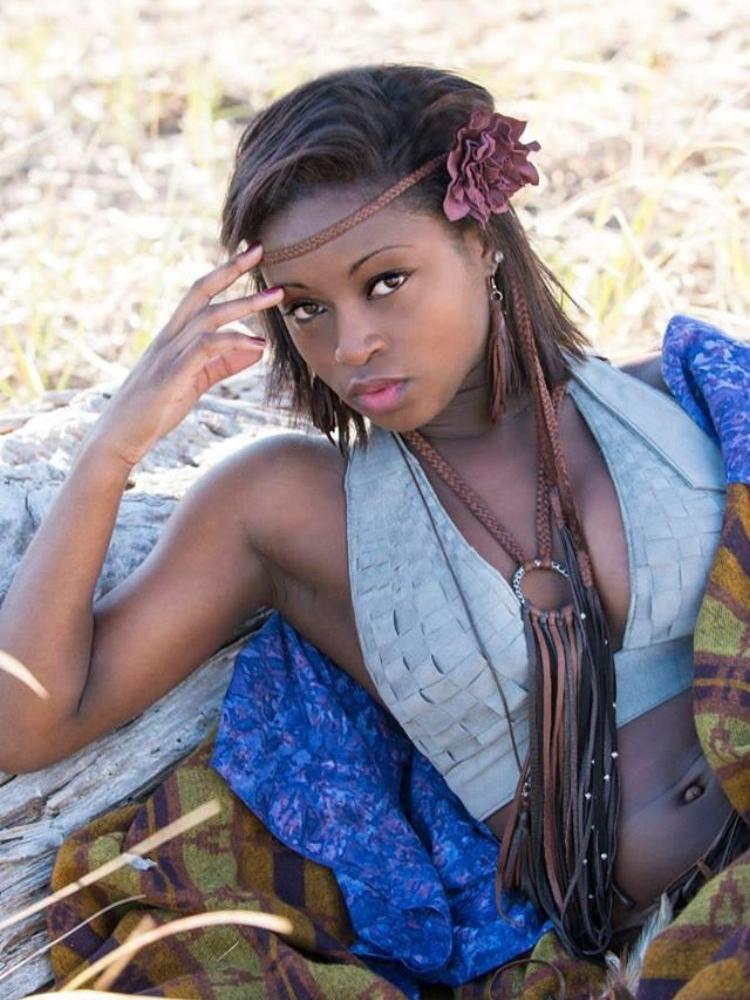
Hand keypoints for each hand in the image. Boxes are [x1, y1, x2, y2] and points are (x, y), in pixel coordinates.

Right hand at [86, 243, 283, 467]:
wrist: (119, 436)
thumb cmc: (155, 409)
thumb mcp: (196, 382)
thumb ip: (225, 364)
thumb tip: (257, 349)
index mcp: (172, 336)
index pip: (199, 293)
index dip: (223, 272)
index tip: (248, 253)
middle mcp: (169, 337)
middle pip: (200, 291)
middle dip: (230, 269)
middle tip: (260, 249)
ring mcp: (168, 354)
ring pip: (208, 316)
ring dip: (244, 304)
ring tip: (276, 297)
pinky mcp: (172, 375)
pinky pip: (205, 349)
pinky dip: (233, 342)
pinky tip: (259, 344)